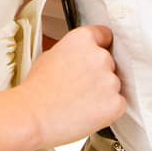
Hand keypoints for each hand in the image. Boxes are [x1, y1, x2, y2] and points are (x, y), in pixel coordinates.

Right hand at [14, 24, 124, 147]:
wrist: (32, 115)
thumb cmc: (36, 89)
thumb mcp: (50, 56)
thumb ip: (72, 52)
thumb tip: (80, 58)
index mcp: (83, 39)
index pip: (105, 35)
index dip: (100, 47)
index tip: (97, 56)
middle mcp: (100, 56)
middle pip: (110, 62)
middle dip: (99, 74)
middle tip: (80, 86)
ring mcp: (110, 80)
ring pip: (114, 85)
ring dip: (104, 93)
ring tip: (80, 102)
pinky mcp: (116, 102)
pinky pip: (119, 104)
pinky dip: (108, 110)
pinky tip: (88, 112)